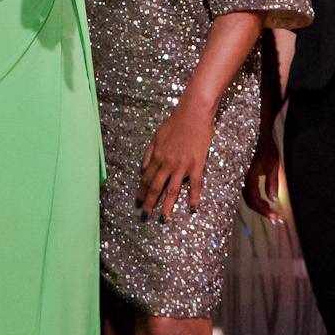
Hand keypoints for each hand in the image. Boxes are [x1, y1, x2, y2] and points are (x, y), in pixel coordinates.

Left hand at [138, 102, 214, 219]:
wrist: (193, 114)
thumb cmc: (175, 123)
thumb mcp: (156, 136)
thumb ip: (149, 153)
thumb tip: (143, 169)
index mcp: (156, 156)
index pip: (146, 179)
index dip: (141, 192)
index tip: (137, 203)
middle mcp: (167, 164)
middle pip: (156, 187)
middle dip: (149, 204)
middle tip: (144, 217)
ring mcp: (182, 166)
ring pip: (172, 190)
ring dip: (167, 206)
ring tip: (163, 220)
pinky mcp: (197, 165)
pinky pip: (195, 185)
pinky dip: (194, 198)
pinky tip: (192, 208)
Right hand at [242, 131, 286, 223]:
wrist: (257, 134)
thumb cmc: (266, 148)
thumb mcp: (273, 165)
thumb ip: (272, 183)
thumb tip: (272, 200)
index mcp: (249, 177)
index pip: (255, 200)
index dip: (265, 211)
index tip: (275, 217)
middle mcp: (242, 179)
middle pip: (250, 201)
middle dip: (262, 211)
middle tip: (275, 218)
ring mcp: (241, 177)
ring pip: (248, 197)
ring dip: (259, 206)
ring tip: (272, 211)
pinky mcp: (243, 175)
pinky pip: (248, 191)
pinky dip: (256, 199)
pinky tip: (265, 201)